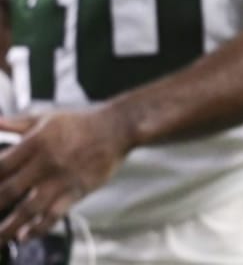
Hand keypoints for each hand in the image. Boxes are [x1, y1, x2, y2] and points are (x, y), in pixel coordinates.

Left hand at [0, 106, 133, 242]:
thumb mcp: (48, 117)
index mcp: (36, 141)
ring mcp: (61, 178)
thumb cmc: (81, 123)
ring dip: (9, 227)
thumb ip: (18, 124)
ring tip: (1, 237)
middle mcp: (46, 161)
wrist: (118, 127)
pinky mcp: (76, 190)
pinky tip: (26, 235)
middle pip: (9, 191)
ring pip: (28, 209)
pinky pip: (53, 215)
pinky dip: (37, 228)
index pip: (3, 166)